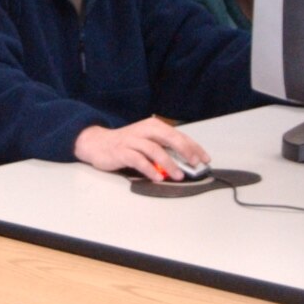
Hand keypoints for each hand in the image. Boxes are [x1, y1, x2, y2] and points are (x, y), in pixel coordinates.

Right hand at [73, 118, 208, 179]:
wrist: (98, 143)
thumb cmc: (126, 144)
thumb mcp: (147, 141)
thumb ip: (164, 148)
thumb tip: (186, 162)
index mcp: (154, 126)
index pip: (179, 135)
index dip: (194, 147)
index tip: (205, 159)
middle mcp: (144, 130)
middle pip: (169, 137)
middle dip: (185, 151)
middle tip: (195, 164)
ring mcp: (132, 140)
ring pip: (154, 150)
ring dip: (168, 164)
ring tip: (178, 175)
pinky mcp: (122, 151)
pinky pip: (138, 160)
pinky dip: (149, 169)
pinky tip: (157, 177)